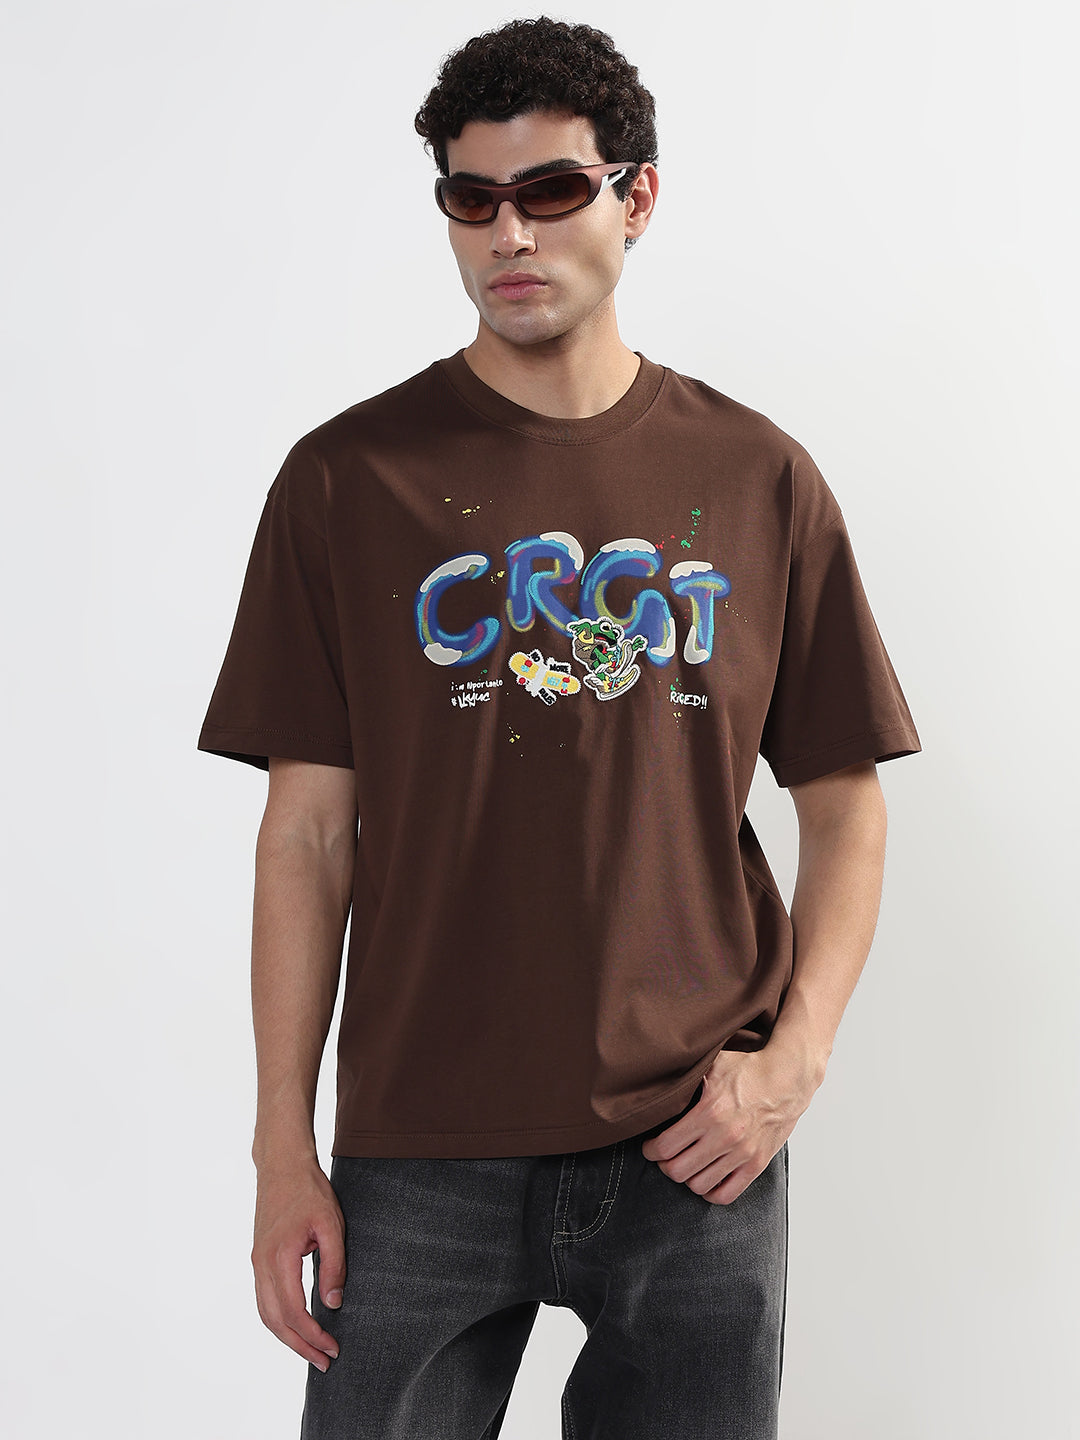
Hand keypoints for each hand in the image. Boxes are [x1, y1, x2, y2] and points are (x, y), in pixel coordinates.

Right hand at [251, 1159, 345, 1370]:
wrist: (282, 1165)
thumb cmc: (309, 1191)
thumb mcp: (331, 1224)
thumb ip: (334, 1264)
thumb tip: (334, 1302)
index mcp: (279, 1257)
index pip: (293, 1311)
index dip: (312, 1335)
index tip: (333, 1347)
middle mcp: (261, 1264)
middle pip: (275, 1321)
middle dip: (300, 1346)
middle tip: (325, 1362)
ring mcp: (256, 1262)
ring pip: (266, 1314)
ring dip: (287, 1337)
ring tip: (312, 1351)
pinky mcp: (258, 1258)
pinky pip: (264, 1299)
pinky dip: (278, 1320)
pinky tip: (296, 1326)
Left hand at [640, 1041, 821, 1203]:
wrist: (787, 1079)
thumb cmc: (748, 1070)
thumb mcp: (712, 1065)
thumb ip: (686, 1078)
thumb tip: (658, 1087)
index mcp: (709, 1111)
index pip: (665, 1146)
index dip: (651, 1150)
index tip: (650, 1146)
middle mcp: (725, 1136)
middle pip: (678, 1171)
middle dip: (664, 1165)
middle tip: (665, 1157)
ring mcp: (743, 1154)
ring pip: (699, 1185)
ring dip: (686, 1177)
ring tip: (686, 1164)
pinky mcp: (757, 1165)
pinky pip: (726, 1195)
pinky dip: (711, 1192)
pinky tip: (706, 1177)